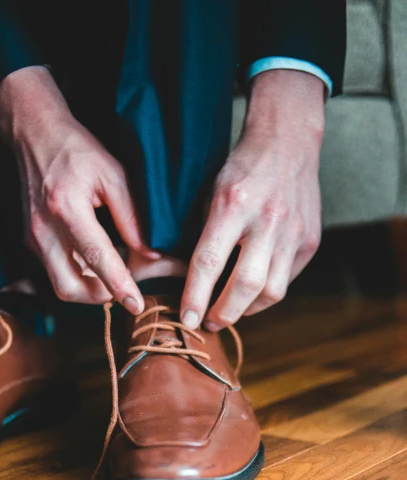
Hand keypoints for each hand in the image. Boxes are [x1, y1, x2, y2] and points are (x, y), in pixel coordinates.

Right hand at [0, 66, 155, 312]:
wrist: (33, 134)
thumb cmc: (76, 150)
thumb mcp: (113, 174)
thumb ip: (132, 217)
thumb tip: (150, 255)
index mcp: (66, 208)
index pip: (96, 258)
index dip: (119, 285)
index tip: (137, 305)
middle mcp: (43, 229)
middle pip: (70, 288)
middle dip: (100, 297)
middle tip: (125, 289)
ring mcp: (32, 238)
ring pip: (60, 286)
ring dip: (88, 290)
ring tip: (112, 275)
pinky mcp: (29, 241)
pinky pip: (54, 273)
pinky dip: (77, 276)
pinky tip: (94, 264)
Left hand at [181, 69, 324, 329]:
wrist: (287, 143)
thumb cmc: (240, 171)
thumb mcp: (210, 194)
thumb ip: (201, 235)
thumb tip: (183, 279)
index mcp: (233, 205)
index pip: (209, 261)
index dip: (195, 296)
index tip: (187, 319)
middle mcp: (268, 220)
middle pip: (246, 284)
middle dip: (224, 312)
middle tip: (209, 323)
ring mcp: (293, 232)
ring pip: (271, 291)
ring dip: (247, 310)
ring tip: (230, 312)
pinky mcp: (309, 241)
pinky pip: (286, 280)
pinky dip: (266, 293)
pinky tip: (252, 293)